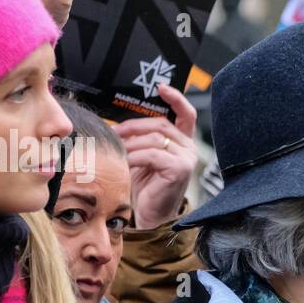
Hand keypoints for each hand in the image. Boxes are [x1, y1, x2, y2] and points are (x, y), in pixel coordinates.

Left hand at [113, 84, 198, 228]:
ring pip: (155, 138)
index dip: (176, 98)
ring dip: (131, 144)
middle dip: (134, 126)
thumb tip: (116, 123)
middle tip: (114, 132)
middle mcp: (189, 148)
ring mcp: (187, 158)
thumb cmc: (143, 186)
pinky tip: (126, 162)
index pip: (186, 114)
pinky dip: (135, 156)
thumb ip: (138, 138)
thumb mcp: (141, 155)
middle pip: (160, 124)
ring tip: (118, 151)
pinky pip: (153, 154)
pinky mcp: (180, 169)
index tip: (161, 87)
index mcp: (182, 142)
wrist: (149, 215)